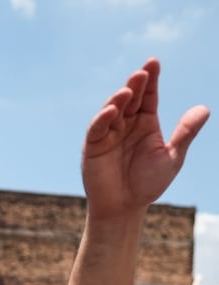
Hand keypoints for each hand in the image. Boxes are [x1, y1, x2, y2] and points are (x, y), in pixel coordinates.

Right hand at [82, 59, 208, 218]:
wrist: (123, 209)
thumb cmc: (147, 185)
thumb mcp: (172, 158)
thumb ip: (185, 133)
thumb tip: (204, 109)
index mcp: (146, 123)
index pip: (149, 95)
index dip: (151, 79)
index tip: (154, 63)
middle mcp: (126, 124)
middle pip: (131, 98)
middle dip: (136, 84)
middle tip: (142, 73)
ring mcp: (109, 133)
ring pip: (112, 109)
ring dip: (119, 98)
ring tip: (128, 91)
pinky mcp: (92, 146)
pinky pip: (96, 128)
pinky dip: (102, 118)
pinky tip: (112, 110)